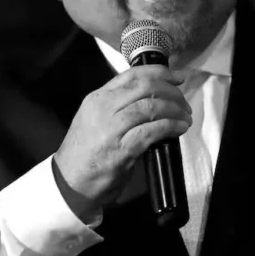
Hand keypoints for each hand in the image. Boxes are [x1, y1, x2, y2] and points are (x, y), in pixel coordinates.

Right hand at [53, 65, 191, 221]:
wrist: (69, 182)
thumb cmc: (85, 153)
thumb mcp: (95, 119)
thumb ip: (118, 105)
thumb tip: (152, 98)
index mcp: (98, 98)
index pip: (132, 74)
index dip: (160, 72)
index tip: (177, 77)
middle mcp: (103, 108)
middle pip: (145, 87)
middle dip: (171, 91)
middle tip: (184, 101)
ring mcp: (111, 128)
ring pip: (151, 107)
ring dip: (174, 109)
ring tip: (185, 116)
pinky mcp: (121, 149)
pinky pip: (152, 131)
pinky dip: (170, 126)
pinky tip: (179, 128)